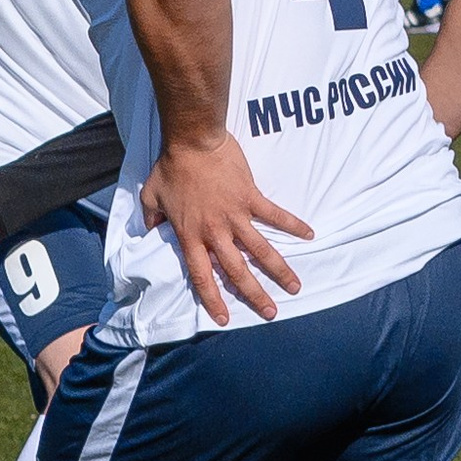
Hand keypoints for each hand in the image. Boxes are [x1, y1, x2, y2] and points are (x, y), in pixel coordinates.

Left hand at [140, 132, 311, 324]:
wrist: (193, 142)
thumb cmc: (169, 168)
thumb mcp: (150, 197)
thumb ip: (151, 219)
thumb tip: (151, 232)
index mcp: (191, 236)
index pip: (203, 276)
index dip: (213, 299)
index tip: (224, 318)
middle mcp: (215, 231)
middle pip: (237, 271)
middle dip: (255, 294)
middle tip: (270, 312)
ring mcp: (236, 215)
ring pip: (261, 250)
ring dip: (279, 270)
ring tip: (295, 287)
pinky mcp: (251, 197)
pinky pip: (276, 215)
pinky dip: (293, 225)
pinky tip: (310, 234)